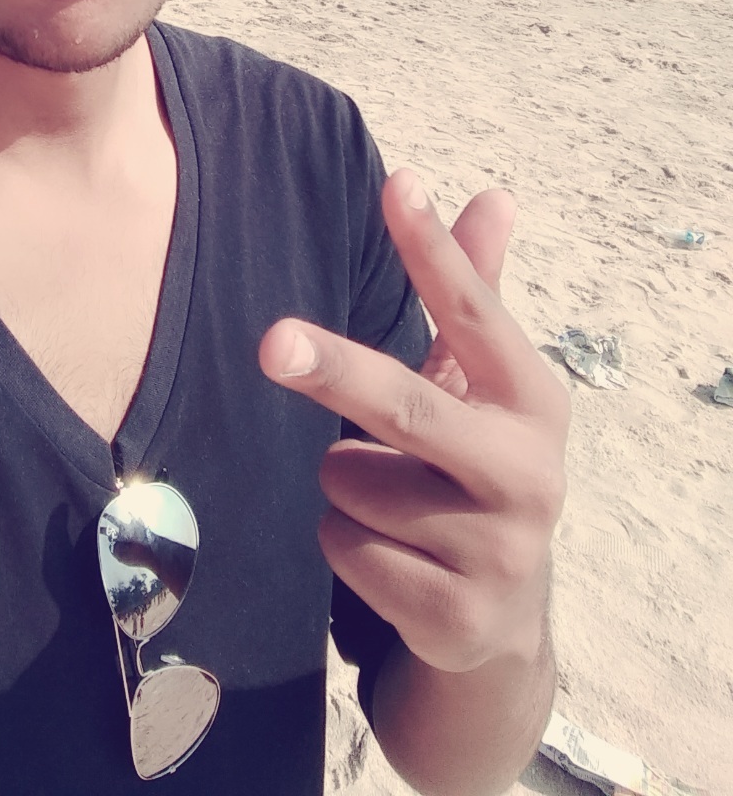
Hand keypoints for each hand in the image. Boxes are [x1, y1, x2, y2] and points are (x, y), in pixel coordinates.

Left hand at [259, 169, 568, 675]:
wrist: (500, 621)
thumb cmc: (471, 468)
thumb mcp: (482, 387)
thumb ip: (477, 292)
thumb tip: (495, 194)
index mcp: (533, 401)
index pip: (474, 312)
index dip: (434, 250)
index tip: (399, 183)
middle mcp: (529, 473)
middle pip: (408, 407)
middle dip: (336, 372)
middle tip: (271, 344)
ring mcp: (497, 550)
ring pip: (351, 482)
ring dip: (345, 482)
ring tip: (391, 500)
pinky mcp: (455, 615)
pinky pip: (346, 548)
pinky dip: (346, 544)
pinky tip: (389, 557)